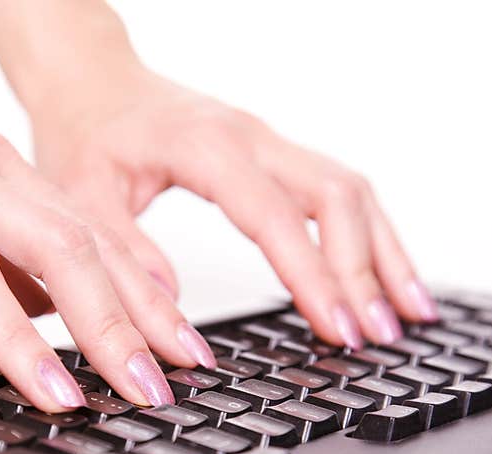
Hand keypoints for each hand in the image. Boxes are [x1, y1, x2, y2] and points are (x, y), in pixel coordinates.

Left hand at [28, 68, 438, 347]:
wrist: (90, 81)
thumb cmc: (85, 133)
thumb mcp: (81, 196)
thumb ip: (123, 254)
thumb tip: (172, 313)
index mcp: (205, 146)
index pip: (277, 216)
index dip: (315, 275)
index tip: (340, 328)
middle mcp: (249, 137)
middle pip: (336, 197)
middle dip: (363, 271)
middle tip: (377, 335)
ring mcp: (268, 142)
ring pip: (350, 191)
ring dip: (383, 252)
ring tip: (409, 313)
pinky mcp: (273, 155)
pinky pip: (337, 190)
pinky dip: (369, 234)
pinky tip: (385, 272)